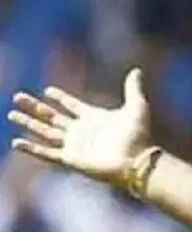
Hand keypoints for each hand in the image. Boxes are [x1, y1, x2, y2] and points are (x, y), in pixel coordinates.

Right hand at [7, 68, 151, 188]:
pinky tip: (16, 142)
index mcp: (94, 118)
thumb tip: (136, 70)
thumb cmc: (139, 136)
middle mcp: (82, 131)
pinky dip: (31, 148)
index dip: (60, 98)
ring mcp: (75, 146)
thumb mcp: (137, 107)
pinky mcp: (71, 159)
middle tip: (17, 96)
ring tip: (11, 114)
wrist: (137, 161)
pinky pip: (47, 153)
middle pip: (52, 117)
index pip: (72, 106)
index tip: (48, 91)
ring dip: (28, 123)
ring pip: (45, 132)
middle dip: (35, 107)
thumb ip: (133, 89)